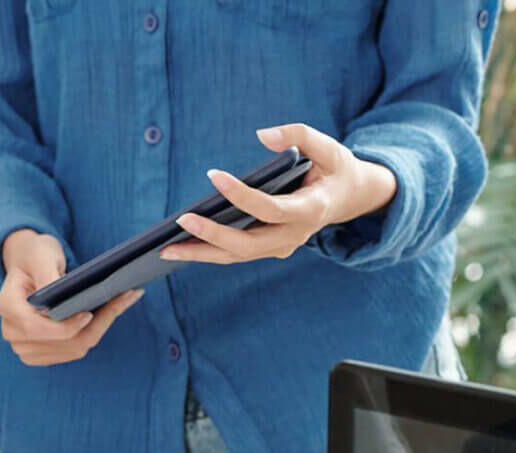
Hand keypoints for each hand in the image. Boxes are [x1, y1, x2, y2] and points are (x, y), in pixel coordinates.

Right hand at [0, 230, 143, 365]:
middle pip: (60, 343)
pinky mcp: (41, 353)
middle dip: (94, 325)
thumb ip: (48, 276)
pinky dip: (95, 334)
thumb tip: (62, 303)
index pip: (34, 328)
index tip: (88, 314)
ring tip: (122, 301)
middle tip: (125, 297)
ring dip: (100, 329)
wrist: (29, 265)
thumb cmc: (35, 255)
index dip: (63, 327)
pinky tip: (110, 313)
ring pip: (72, 349)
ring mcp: (25, 346)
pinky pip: (74, 351)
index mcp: (6, 306)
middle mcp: (11, 331)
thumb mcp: (42, 255)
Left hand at [160, 123, 397, 265]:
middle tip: (179, 222)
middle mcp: (295, 235)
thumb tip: (262, 134)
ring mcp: (282, 246)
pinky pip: (236, 254)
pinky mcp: (270, 249)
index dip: (240, 195)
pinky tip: (179, 247)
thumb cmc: (335, 167)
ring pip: (237, 256)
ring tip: (165, 248)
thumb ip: (298, 134)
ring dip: (201, 253)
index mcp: (311, 209)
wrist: (351, 197)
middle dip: (211, 235)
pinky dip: (207, 252)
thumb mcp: (327, 146)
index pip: (269, 209)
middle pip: (247, 244)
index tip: (213, 176)